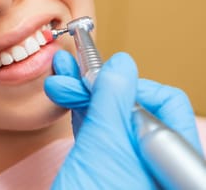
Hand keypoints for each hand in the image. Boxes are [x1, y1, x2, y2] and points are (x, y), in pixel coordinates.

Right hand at [44, 51, 201, 188]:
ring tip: (61, 76)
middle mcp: (157, 163)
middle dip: (99, 86)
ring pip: (113, 118)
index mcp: (174, 162)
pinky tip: (67, 94)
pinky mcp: (108, 168)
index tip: (97, 75)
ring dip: (85, 94)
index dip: (130, 85)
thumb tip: (121, 65)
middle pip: (135, 108)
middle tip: (71, 71)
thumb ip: (114, 102)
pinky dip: (82, 112)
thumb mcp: (105, 149)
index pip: (165, 104)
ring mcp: (131, 166)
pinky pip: (99, 132)